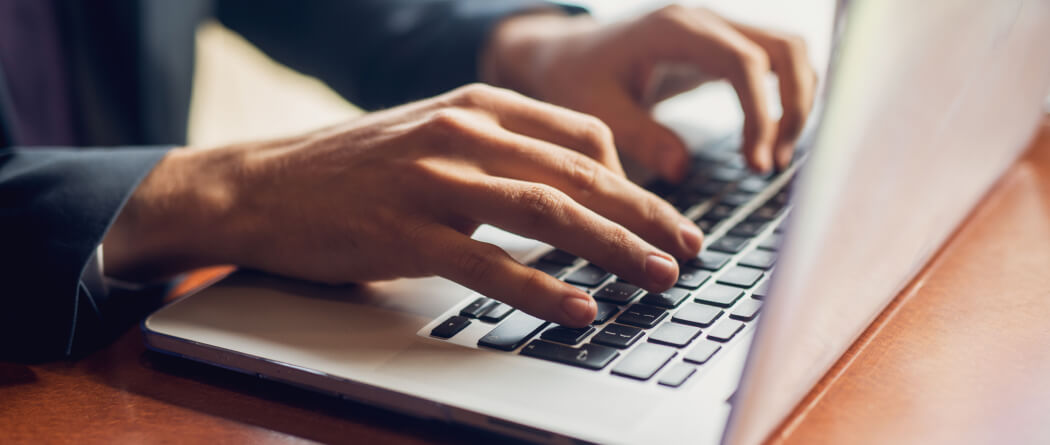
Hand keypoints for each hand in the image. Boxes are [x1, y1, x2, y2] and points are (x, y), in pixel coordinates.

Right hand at [103, 85, 703, 326]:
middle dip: (644, 215)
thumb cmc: (354, 168)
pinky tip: (579, 310)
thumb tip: (569, 186)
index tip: (664, 216)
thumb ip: (498, 151)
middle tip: (690, 249)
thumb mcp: (433, 135)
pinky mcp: (404, 231)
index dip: (634, 180)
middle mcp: (462, 131)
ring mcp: (432, 180)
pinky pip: (488, 263)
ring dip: (611, 248)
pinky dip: (541, 289)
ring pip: (545, 213)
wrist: (261, 185)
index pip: (581, 136)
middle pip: (578, 175)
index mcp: (477, 104)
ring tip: (658, 278)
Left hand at [483, 5, 818, 179]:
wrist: (567, 53)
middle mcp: (705, 20)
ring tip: (771, 158)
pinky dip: (786, 97)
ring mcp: (719, 29)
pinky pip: (776, 62)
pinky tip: (767, 140)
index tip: (755, 163)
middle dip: (794, 107)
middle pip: (784, 48)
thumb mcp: (596, 110)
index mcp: (674, 29)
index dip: (761, 113)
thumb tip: (680, 171)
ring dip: (797, 103)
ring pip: (789, 52)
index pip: (743, 62)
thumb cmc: (576, 78)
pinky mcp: (724, 46)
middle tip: (771, 164)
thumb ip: (638, 136)